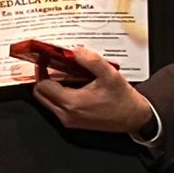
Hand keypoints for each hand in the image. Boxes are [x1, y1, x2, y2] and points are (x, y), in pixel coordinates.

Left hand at [29, 45, 153, 134]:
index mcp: (71, 102)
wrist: (133, 117)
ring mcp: (68, 120)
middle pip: (40, 95)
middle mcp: (65, 114)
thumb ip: (91, 61)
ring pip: (46, 101)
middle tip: (50, 64)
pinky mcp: (72, 122)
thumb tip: (75, 50)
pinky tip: (70, 83)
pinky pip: (55, 106)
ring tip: (61, 72)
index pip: (43, 86)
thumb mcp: (110, 75)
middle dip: (42, 78)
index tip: (46, 58)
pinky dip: (57, 94)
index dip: (42, 70)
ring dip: (50, 86)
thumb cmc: (123, 98)